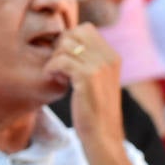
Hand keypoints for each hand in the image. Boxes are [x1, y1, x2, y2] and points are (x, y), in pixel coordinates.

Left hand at [45, 24, 124, 150]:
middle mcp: (109, 57)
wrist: (103, 135)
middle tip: (59, 68)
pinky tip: (55, 81)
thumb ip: (88, 61)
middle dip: (60, 48)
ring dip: (55, 60)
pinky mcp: (87, 77)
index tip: (65, 61)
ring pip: (65, 45)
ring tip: (58, 76)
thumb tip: (65, 44)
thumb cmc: (94, 111)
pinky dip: (51, 69)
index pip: (86, 29)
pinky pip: (60, 60)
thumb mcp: (97, 81)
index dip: (69, 40)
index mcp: (112, 56)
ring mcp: (99, 66)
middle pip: (74, 33)